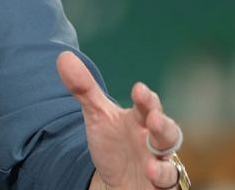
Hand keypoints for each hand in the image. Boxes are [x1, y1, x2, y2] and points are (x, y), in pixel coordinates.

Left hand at [56, 52, 185, 189]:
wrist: (118, 181)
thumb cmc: (114, 144)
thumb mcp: (97, 117)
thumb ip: (84, 89)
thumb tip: (63, 56)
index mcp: (140, 120)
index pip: (146, 106)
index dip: (145, 98)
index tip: (139, 89)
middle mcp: (155, 140)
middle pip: (166, 131)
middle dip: (162, 125)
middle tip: (155, 118)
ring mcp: (160, 163)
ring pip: (170, 161)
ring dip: (163, 161)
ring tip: (151, 161)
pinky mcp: (161, 185)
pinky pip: (168, 183)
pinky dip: (161, 178)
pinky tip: (150, 174)